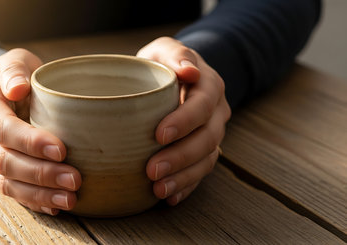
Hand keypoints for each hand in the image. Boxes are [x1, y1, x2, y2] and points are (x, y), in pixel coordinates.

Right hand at [0, 48, 81, 214]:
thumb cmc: (14, 75)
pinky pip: (10, 191)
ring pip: (5, 182)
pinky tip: (56, 206)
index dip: (30, 141)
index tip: (61, 150)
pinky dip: (33, 201)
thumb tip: (18, 88)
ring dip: (39, 194)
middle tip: (74, 179)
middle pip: (4, 161)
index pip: (2, 128)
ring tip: (70, 199)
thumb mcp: (13, 60)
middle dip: (40, 173)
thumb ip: (15, 70)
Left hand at [137, 37, 230, 204]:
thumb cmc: (165, 64)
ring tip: (159, 190)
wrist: (178, 78)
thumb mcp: (166, 50)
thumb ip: (177, 55)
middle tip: (152, 170)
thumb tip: (189, 71)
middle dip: (181, 157)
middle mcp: (216, 113)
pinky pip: (201, 171)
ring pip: (207, 159)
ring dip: (184, 177)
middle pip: (207, 138)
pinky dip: (187, 186)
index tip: (159, 135)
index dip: (184, 121)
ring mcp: (213, 134)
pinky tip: (169, 197)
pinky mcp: (204, 150)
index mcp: (209, 86)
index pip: (202, 105)